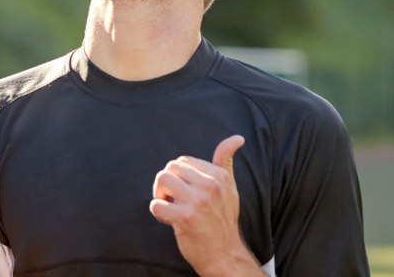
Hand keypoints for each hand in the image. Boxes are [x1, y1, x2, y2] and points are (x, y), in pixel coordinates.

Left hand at [150, 135, 262, 276]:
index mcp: (220, 176)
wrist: (224, 254)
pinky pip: (156, 205)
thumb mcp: (230, 188)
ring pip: (162, 179)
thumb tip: (237, 138)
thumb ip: (226, 161)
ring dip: (159, 194)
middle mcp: (211, 186)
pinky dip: (157, 212)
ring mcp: (198, 202)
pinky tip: (168, 219)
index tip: (185, 191)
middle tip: (174, 199)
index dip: (178, 176)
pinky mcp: (185, 219)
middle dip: (167, 183)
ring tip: (169, 206)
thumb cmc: (223, 219)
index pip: (183, 161)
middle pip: (170, 168)